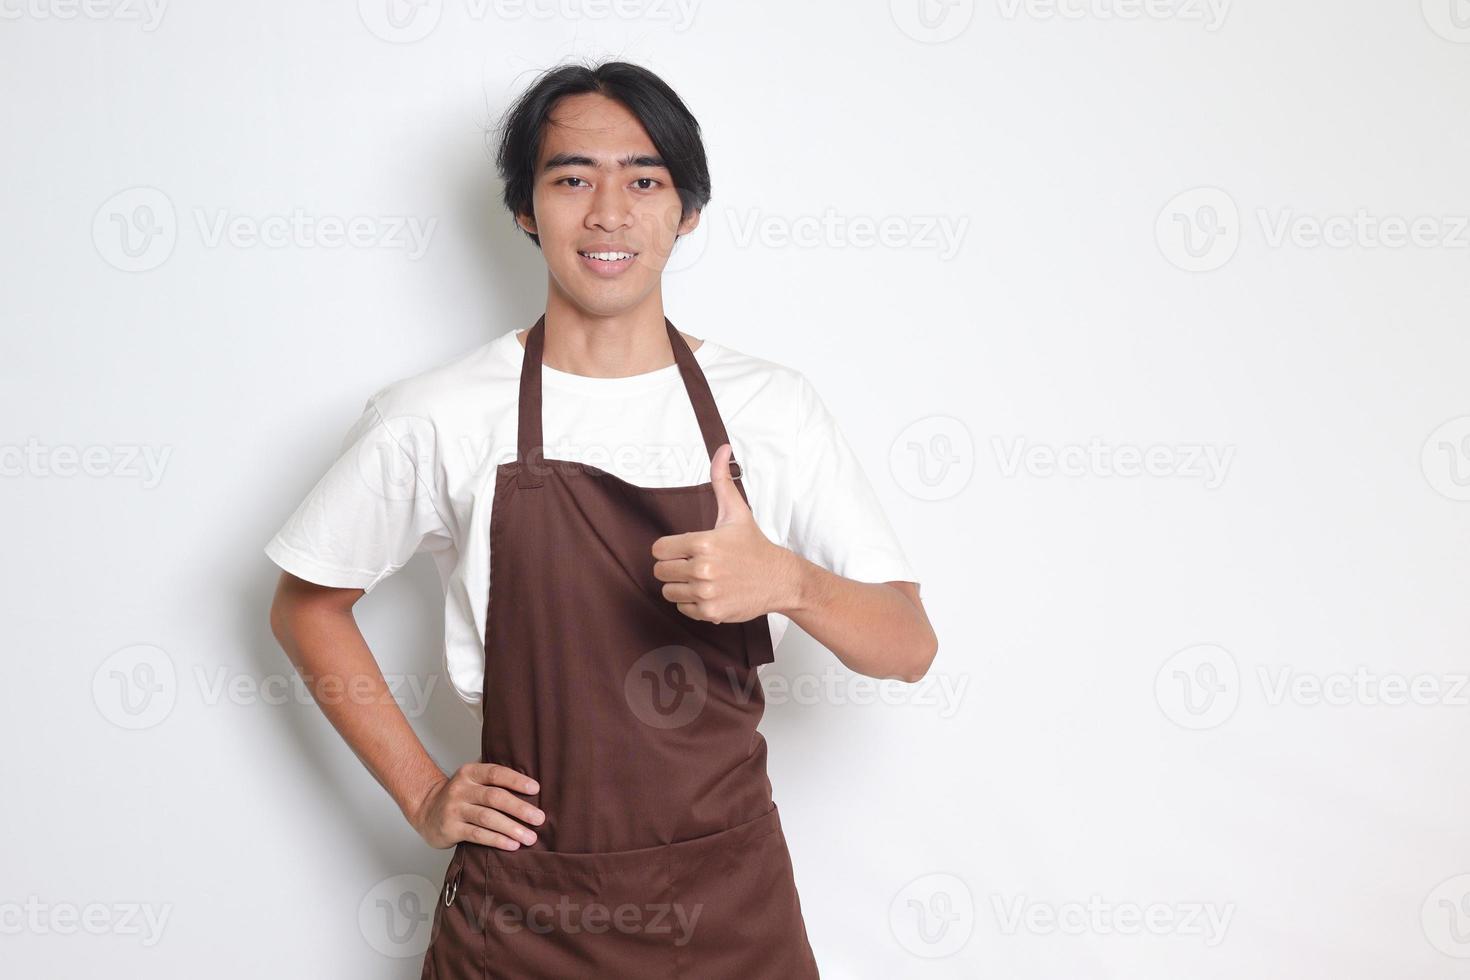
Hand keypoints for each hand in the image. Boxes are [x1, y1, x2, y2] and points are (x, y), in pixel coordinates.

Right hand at [409, 763, 544, 850]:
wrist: (425, 809)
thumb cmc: (459, 796)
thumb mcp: (472, 779)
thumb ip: (494, 778)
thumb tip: (531, 781)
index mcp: (470, 773)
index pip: (496, 773)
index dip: (516, 780)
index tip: (536, 788)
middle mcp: (461, 789)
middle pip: (495, 797)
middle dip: (520, 808)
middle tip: (539, 818)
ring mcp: (454, 809)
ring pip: (487, 818)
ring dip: (511, 828)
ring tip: (529, 837)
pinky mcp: (450, 829)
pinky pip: (477, 835)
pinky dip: (497, 840)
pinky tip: (511, 844)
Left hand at [652, 443, 796, 623]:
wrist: (779, 578)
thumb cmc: (754, 545)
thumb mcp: (737, 512)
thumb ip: (721, 480)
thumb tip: (722, 447)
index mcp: (703, 543)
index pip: (659, 549)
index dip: (668, 548)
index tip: (683, 549)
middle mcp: (703, 569)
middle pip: (661, 571)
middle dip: (673, 567)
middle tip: (692, 564)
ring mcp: (706, 593)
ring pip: (669, 592)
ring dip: (681, 586)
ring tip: (701, 578)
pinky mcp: (710, 612)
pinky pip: (682, 608)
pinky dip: (692, 603)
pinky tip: (709, 592)